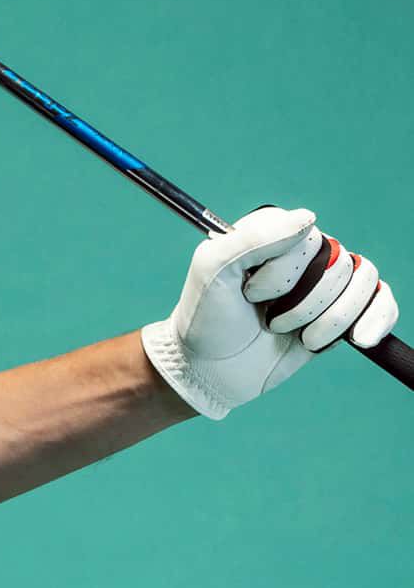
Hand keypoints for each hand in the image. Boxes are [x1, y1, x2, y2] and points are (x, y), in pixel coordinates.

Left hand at [139, 204, 397, 419]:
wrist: (211, 370)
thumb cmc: (206, 317)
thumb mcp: (212, 270)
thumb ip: (254, 238)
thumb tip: (309, 217)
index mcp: (271, 230)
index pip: (308, 238)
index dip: (284, 274)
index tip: (249, 295)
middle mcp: (302, 250)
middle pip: (340, 263)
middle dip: (305, 305)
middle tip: (270, 322)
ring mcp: (323, 282)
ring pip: (363, 282)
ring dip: (331, 320)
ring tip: (300, 337)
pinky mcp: (340, 311)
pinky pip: (381, 301)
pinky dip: (377, 318)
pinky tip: (360, 338)